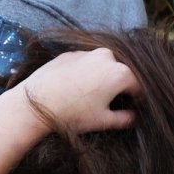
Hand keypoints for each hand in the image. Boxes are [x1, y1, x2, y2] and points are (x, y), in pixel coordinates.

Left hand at [15, 48, 139, 134]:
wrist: (35, 103)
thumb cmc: (72, 114)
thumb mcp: (103, 121)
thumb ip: (125, 119)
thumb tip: (135, 117)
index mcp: (120, 73)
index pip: (139, 86)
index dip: (138, 99)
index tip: (132, 109)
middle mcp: (107, 57)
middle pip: (122, 72)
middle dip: (120, 87)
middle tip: (110, 103)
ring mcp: (87, 53)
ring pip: (103, 65)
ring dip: (102, 78)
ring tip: (90, 96)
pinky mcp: (70, 53)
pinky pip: (85, 63)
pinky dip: (85, 72)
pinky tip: (75, 87)